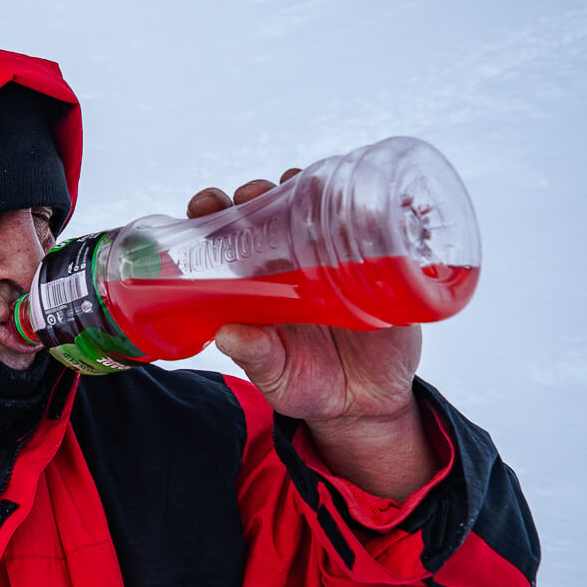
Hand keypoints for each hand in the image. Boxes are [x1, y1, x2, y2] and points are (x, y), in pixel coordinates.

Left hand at [188, 172, 435, 499]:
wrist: (366, 403)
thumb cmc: (309, 384)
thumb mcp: (278, 377)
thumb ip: (256, 356)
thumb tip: (228, 334)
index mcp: (255, 281)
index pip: (226, 236)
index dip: (213, 213)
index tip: (206, 201)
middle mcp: (290, 261)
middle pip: (268, 212)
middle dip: (255, 194)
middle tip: (251, 193)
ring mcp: (334, 258)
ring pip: (318, 208)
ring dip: (306, 188)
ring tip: (296, 183)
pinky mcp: (380, 267)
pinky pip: (380, 229)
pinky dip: (377, 206)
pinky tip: (368, 194)